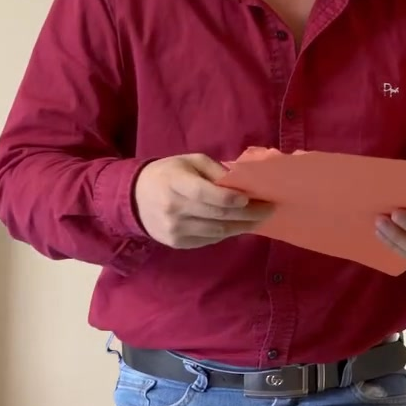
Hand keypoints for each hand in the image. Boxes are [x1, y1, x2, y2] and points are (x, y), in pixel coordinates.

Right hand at [133, 153, 272, 248]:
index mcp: (175, 183)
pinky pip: (209, 240)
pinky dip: (227, 232)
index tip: (250, 198)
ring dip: (242, 226)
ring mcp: (174, 230)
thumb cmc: (169, 173)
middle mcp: (174, 209)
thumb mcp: (191, 161)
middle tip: (269, 209)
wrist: (135, 197)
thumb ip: (215, 171)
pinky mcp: (177, 243)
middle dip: (248, 214)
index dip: (230, 198)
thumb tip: (242, 184)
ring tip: (261, 218)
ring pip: (217, 232)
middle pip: (217, 216)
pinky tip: (241, 225)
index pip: (205, 194)